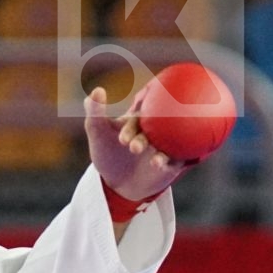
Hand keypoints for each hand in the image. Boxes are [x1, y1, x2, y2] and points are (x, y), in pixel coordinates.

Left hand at [84, 86, 191, 203]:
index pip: (140, 115)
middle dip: (146, 139)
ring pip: (170, 145)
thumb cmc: (106, 153)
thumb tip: (97, 90)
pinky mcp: (173, 163)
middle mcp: (156, 130)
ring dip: (163, 152)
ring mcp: (166, 146)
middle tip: (134, 149)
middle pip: (157, 130)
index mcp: (140, 118)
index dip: (132, 126)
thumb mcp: (97, 131)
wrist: (119, 183)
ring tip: (154, 162)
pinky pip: (177, 160)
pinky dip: (173, 161)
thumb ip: (95, 111)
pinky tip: (163, 167)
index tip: (121, 139)